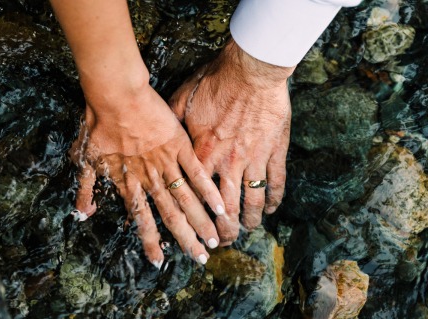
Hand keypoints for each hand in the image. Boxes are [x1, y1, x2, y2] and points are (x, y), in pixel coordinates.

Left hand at [70, 82, 225, 266]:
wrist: (115, 96)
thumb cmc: (98, 124)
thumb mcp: (84, 159)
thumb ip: (84, 190)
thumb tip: (84, 214)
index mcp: (129, 183)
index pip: (142, 220)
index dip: (151, 242)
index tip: (160, 262)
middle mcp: (150, 179)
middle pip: (170, 216)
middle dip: (186, 240)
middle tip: (200, 259)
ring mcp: (166, 163)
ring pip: (186, 199)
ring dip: (201, 222)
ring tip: (214, 240)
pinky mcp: (179, 146)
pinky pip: (196, 173)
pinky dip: (208, 191)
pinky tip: (220, 207)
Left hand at [170, 39, 294, 244]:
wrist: (251, 70)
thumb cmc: (216, 82)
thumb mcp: (182, 99)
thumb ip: (171, 124)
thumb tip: (158, 137)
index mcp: (204, 155)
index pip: (198, 198)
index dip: (196, 219)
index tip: (195, 230)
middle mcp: (229, 164)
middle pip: (227, 209)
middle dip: (225, 232)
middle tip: (223, 242)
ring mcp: (254, 159)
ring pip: (253, 200)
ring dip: (250, 220)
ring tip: (247, 228)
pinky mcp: (275, 151)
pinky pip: (276, 182)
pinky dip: (273, 199)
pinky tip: (270, 207)